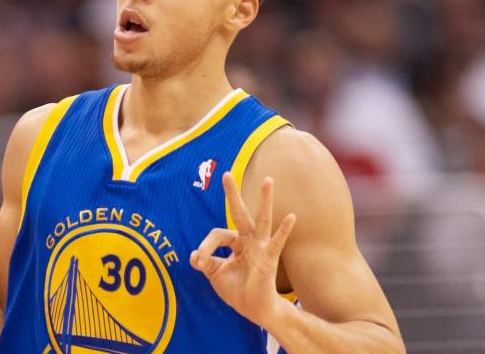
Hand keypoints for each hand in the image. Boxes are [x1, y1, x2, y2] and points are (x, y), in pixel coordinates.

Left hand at [190, 171, 296, 325]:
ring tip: (268, 180)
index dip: (205, 245)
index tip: (198, 259)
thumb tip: (193, 256)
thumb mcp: (216, 274)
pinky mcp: (269, 259)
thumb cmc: (238, 291)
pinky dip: (284, 230)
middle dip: (233, 194)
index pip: (218, 234)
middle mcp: (249, 241)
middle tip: (226, 174)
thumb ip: (205, 262)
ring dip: (265, 200)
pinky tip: (291, 217)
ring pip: (262, 220)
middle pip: (240, 213)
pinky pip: (277, 242)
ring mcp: (261, 248)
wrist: (255, 310)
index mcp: (237, 243)